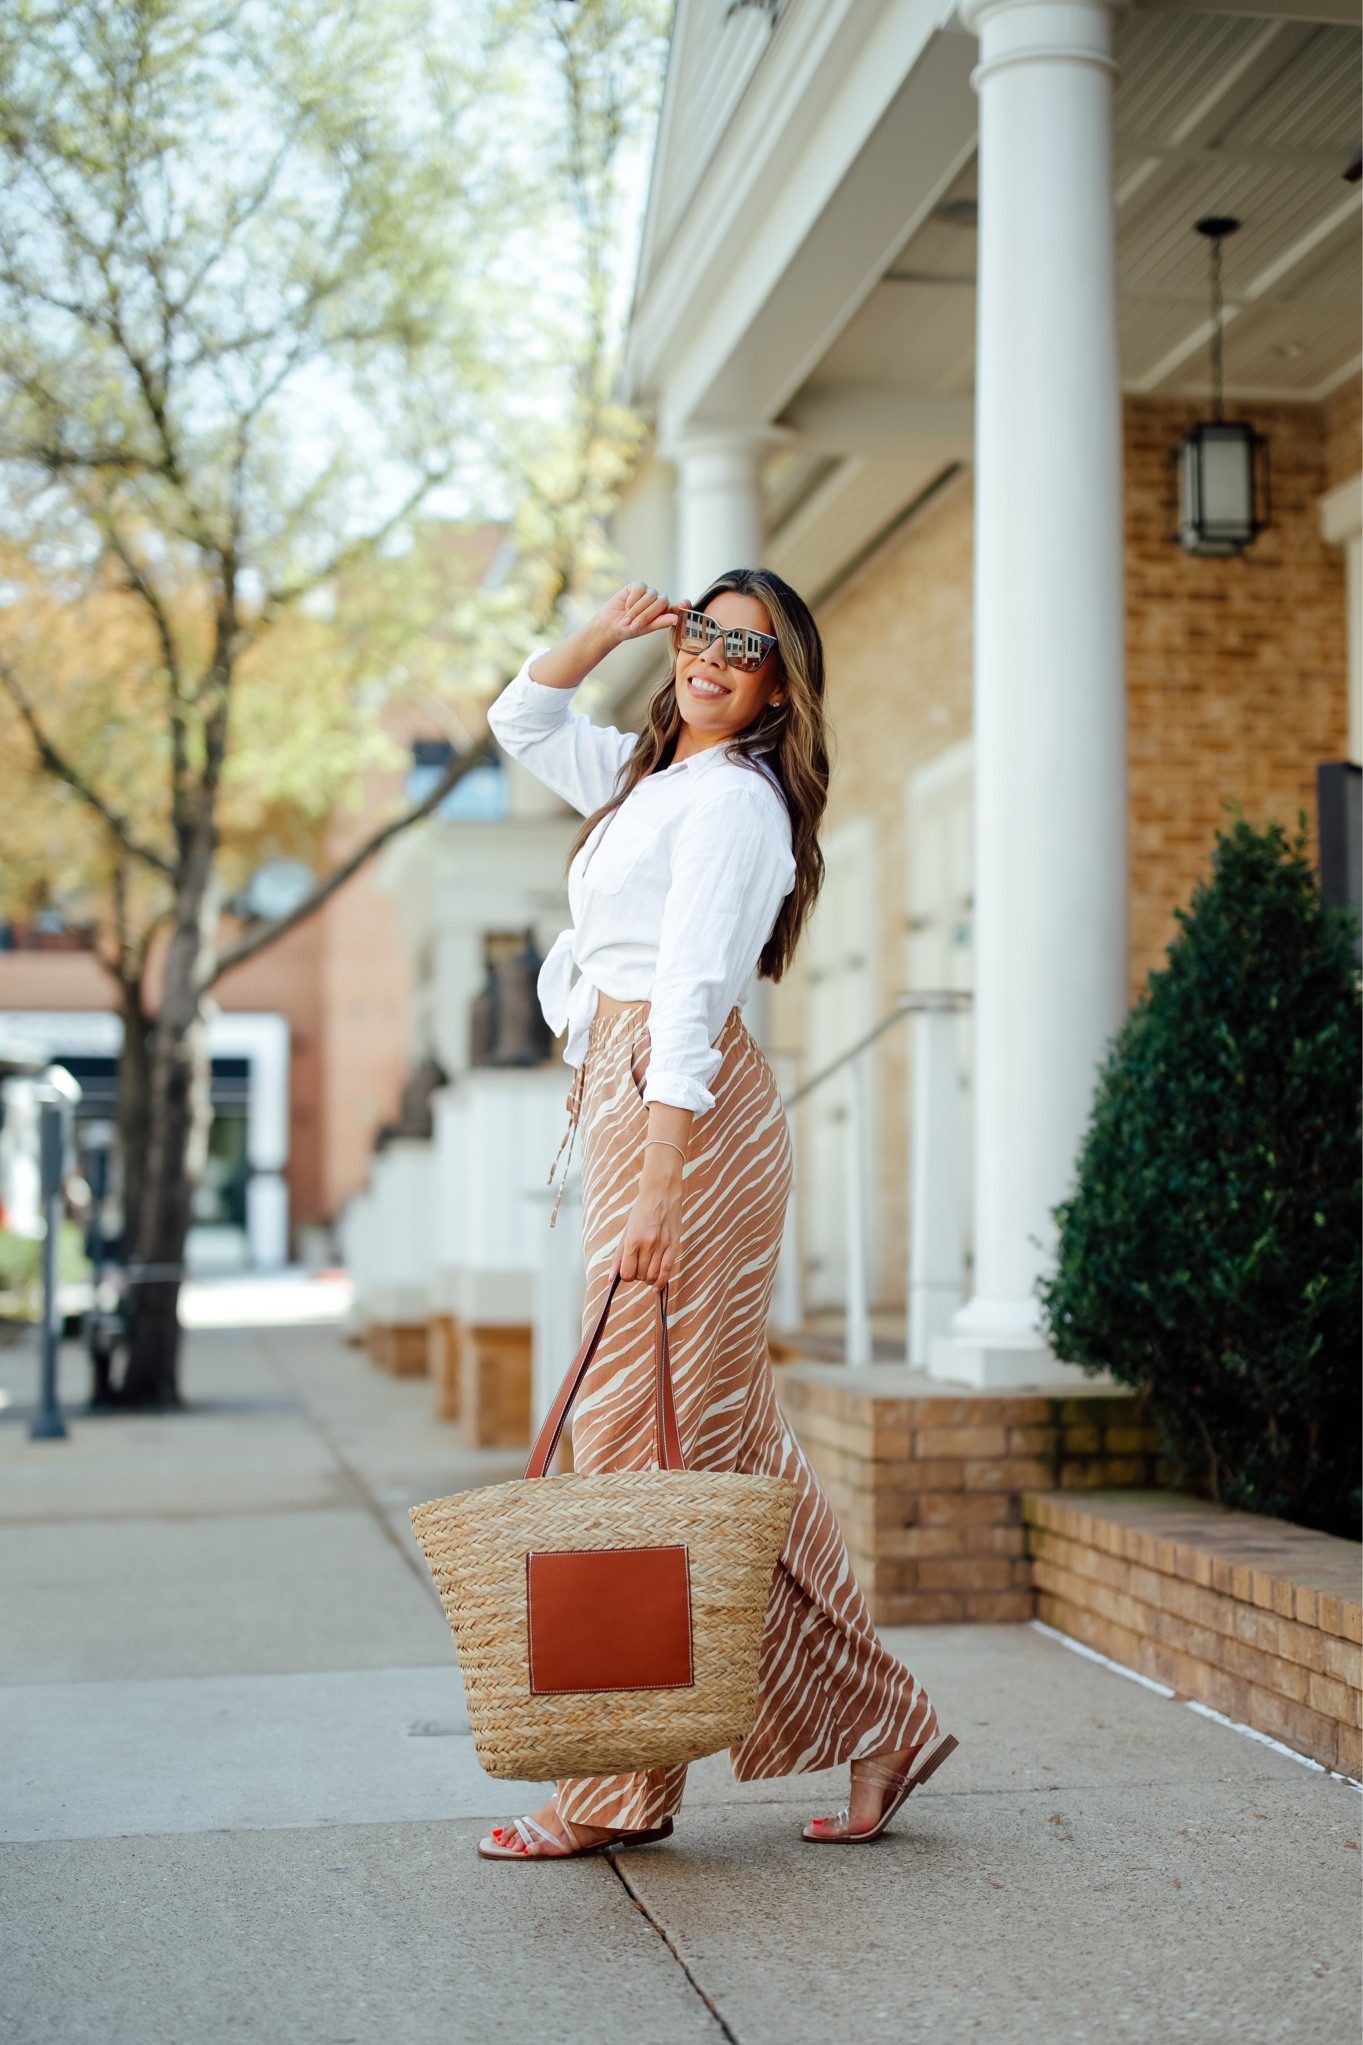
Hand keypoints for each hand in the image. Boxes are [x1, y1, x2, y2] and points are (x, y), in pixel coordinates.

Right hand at [593, 583, 685, 650]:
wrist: (610, 625)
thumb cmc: (629, 629)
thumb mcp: (645, 628)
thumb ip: (661, 622)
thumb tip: (676, 618)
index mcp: (665, 613)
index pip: (679, 606)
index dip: (683, 605)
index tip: (684, 604)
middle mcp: (659, 601)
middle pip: (662, 602)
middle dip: (647, 615)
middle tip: (634, 626)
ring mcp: (649, 592)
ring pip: (650, 596)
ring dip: (636, 610)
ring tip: (626, 620)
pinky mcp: (638, 586)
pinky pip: (639, 589)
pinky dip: (632, 600)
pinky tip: (625, 606)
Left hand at [619, 1147, 683, 1289]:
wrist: (661, 1193)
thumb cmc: (641, 1212)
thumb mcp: (626, 1232)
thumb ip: (619, 1256)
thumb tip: (610, 1279)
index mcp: (632, 1240)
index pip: (627, 1273)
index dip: (625, 1276)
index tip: (627, 1272)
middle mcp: (648, 1244)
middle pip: (640, 1275)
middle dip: (637, 1276)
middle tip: (638, 1268)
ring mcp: (662, 1245)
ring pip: (653, 1276)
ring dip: (648, 1279)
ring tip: (647, 1271)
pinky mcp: (674, 1244)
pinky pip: (668, 1270)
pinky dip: (661, 1281)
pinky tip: (657, 1286)